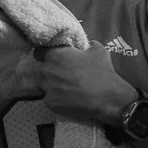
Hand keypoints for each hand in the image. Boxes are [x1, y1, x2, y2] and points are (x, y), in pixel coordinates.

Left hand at [17, 44, 137, 126]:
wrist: (108, 98)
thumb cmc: (102, 72)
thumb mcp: (99, 51)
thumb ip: (89, 44)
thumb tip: (89, 43)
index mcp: (55, 55)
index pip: (39, 52)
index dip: (45, 55)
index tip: (52, 58)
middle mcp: (46, 70)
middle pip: (41, 70)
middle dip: (49, 72)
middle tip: (62, 76)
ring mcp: (46, 88)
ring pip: (44, 85)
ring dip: (51, 86)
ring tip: (65, 89)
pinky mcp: (50, 103)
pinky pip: (49, 99)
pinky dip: (56, 99)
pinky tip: (68, 100)